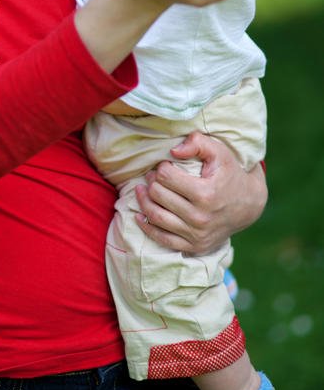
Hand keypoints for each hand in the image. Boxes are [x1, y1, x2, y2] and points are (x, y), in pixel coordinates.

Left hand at [134, 132, 267, 254]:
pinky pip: (163, 239)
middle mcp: (200, 217)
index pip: (166, 177)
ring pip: (156, 217)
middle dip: (151, 182)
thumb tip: (173, 151)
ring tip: (141, 190)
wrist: (249, 204)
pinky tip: (140, 215)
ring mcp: (197, 234)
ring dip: (143, 201)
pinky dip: (147, 227)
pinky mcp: (195, 246)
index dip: (161, 167)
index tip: (165, 165)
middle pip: (158, 195)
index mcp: (206, 193)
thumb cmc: (230, 173)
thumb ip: (197, 143)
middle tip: (152, 175)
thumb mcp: (219, 152)